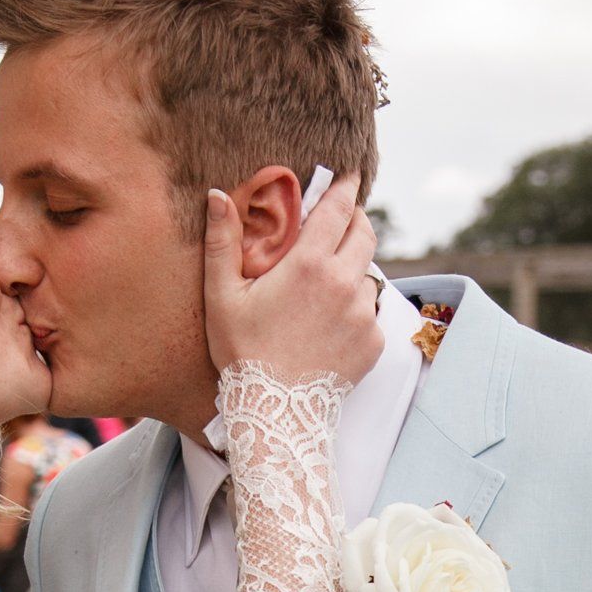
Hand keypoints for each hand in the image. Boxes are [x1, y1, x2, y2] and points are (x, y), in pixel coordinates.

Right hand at [203, 171, 382, 389]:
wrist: (276, 415)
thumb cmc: (243, 354)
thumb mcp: (222, 296)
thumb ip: (222, 242)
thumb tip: (217, 195)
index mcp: (309, 264)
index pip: (338, 209)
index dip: (344, 187)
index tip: (348, 176)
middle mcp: (344, 284)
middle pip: (364, 234)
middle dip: (355, 221)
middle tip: (340, 221)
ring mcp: (363, 315)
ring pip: (368, 275)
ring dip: (353, 270)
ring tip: (327, 285)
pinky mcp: (374, 343)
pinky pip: (370, 314)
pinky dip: (355, 311)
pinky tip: (330, 325)